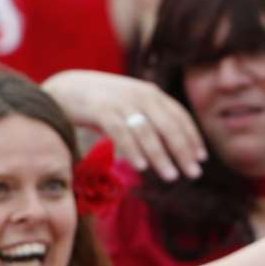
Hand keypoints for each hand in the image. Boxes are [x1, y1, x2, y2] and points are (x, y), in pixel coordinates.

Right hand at [43, 70, 205, 181]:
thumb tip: (164, 145)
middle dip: (183, 151)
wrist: (63, 88)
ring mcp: (121, 102)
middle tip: (193, 174)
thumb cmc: (98, 102)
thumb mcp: (128, 106)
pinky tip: (140, 167)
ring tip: (171, 177)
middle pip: (169, 126)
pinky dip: (133, 150)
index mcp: (150, 93)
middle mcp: (140, 95)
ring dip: (161, 157)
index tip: (201, 158)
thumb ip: (146, 119)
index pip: (179, 116)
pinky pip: (121, 133)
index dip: (193, 137)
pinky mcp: (101, 110)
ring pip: (148, 132)